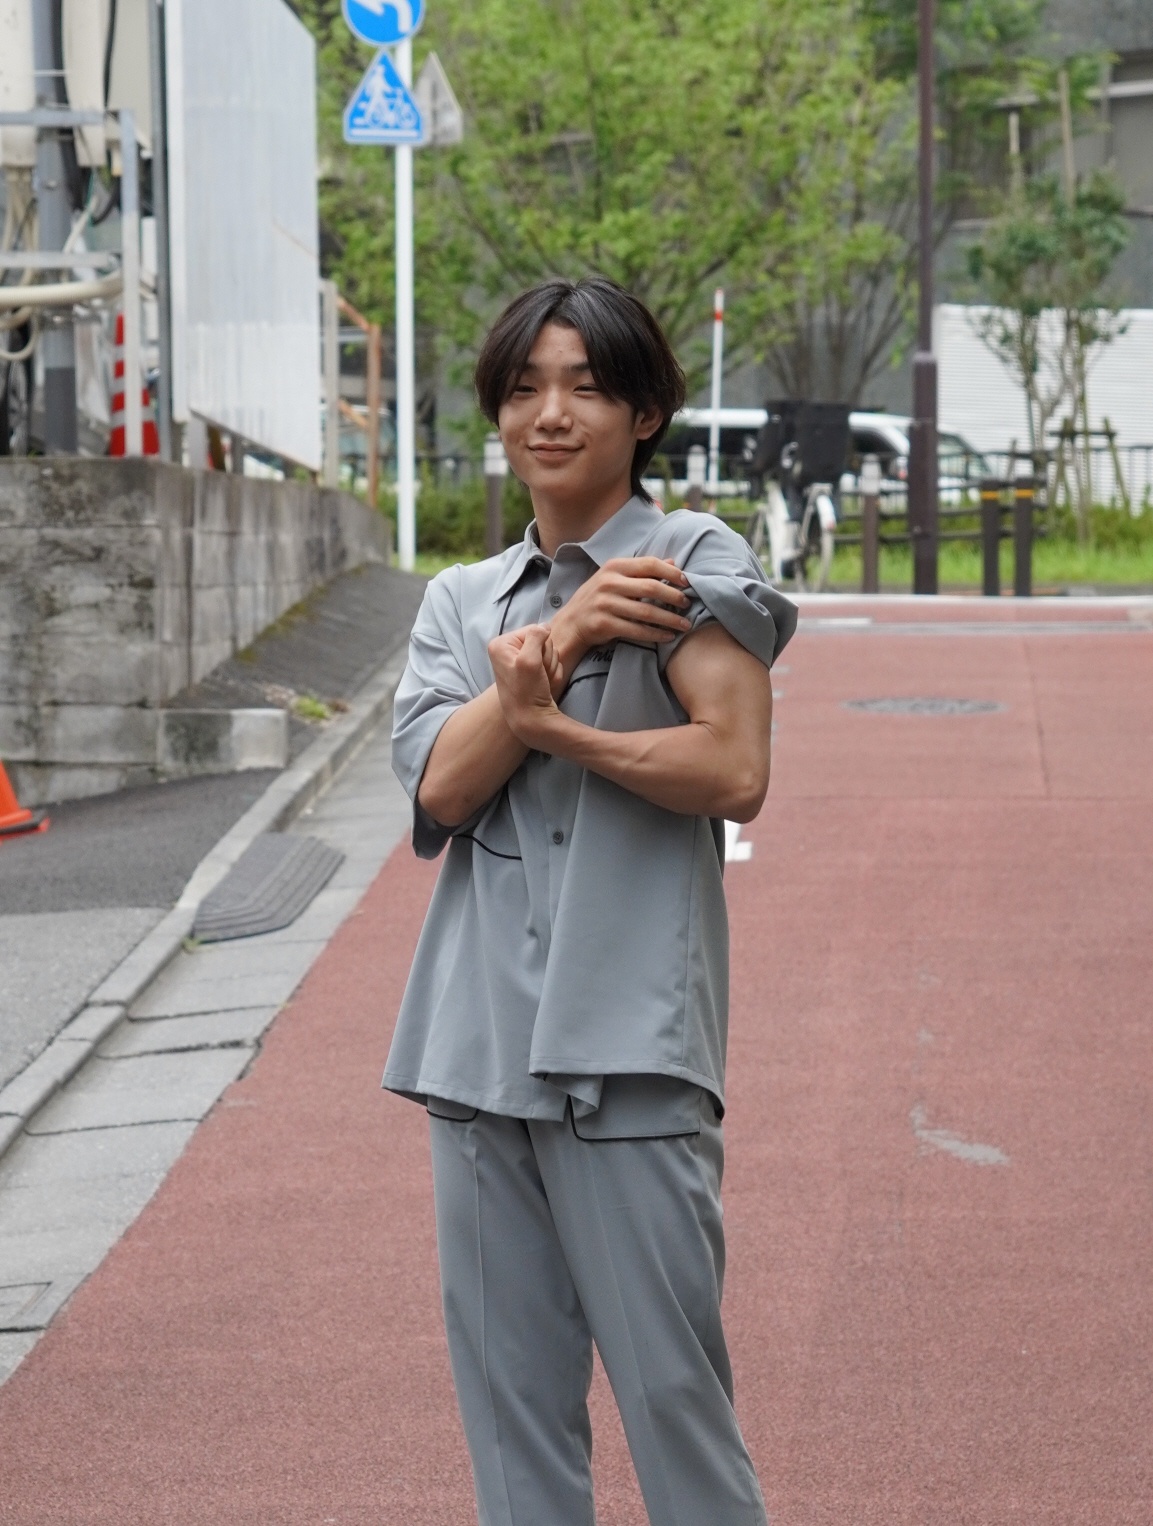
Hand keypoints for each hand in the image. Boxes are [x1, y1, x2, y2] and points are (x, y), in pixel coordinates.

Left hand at [489, 625, 565, 749]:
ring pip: (549, 653)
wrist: (532, 720)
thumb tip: (544, 627)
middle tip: (538, 675)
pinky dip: (551, 675)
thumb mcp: (529, 661)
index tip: (534, 664)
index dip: (541, 645)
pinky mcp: (530, 672)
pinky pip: (550, 664)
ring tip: (540, 682)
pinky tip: (543, 685)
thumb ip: (535, 637)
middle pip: (542, 641)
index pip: (534, 629)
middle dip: (546, 658)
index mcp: (501, 644)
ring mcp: (519, 661)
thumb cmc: (527, 692)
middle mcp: (507, 650)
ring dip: (550, 668)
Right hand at [549, 557, 692, 681]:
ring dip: (669, 619)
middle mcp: (609, 583)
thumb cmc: (598, 598)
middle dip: (674, 597)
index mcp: (614, 567)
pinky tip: (667, 636)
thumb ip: (642, 570)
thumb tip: (673, 562)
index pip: (649, 564)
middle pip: (651, 588)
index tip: (687, 583)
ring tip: (684, 624)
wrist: (570, 623)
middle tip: (687, 604)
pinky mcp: (604, 624)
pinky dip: (655, 634)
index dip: (671, 573)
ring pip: (646, 612)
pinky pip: (636, 630)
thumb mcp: (615, 578)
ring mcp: (605, 604)